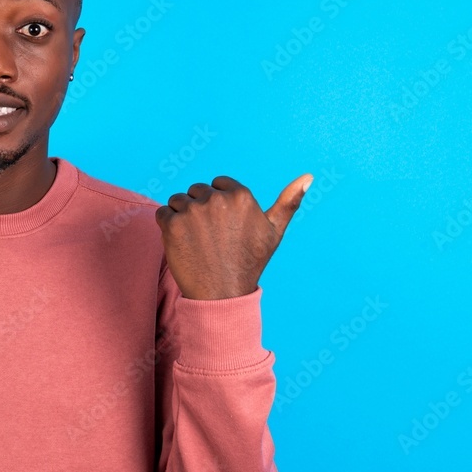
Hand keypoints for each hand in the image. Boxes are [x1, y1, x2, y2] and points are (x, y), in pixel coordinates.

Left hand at [154, 174, 312, 299]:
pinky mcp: (172, 224)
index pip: (217, 184)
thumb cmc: (248, 263)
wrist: (222, 294)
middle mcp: (216, 199)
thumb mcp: (274, 232)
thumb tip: (309, 176)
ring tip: (195, 241)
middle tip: (209, 237)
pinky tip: (182, 243)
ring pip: (178, 200)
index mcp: (241, 196)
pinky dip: (167, 226)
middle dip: (199, 209)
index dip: (218, 204)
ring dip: (182, 216)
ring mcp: (193, 211)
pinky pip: (163, 213)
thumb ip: (289, 202)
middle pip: (196, 190)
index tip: (222, 226)